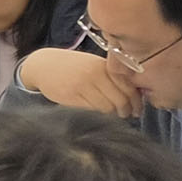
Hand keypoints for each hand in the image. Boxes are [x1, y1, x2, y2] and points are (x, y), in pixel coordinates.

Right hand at [18, 46, 140, 117]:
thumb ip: (112, 77)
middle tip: (126, 115)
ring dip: (113, 115)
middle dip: (126, 111)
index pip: (129, 87)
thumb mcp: (94, 65)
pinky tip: (98, 113)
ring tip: (112, 115)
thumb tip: (136, 97)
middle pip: (121, 100)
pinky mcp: (71, 97)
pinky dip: (99, 115)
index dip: (136, 102)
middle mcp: (95, 74)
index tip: (137, 109)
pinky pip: (92, 111)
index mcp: (104, 66)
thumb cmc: (73, 67)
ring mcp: (83, 86)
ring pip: (108, 108)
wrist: (43, 65)